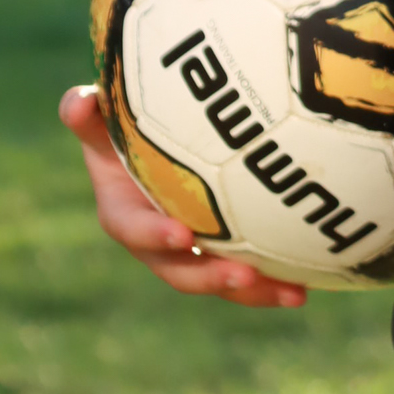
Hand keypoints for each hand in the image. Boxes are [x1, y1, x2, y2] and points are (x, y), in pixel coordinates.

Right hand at [57, 85, 305, 308]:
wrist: (158, 139)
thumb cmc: (127, 123)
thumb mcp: (103, 116)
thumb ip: (87, 113)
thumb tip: (80, 100)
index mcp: (123, 211)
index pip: (131, 228)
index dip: (153, 235)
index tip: (182, 235)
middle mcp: (156, 241)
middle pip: (179, 271)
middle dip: (210, 277)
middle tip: (244, 274)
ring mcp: (192, 252)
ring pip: (220, 279)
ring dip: (255, 291)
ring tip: (293, 293)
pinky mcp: (224, 252)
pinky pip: (249, 271)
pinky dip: (277, 278)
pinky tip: (314, 282)